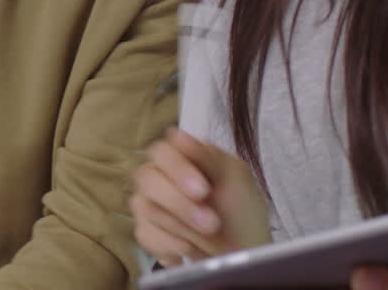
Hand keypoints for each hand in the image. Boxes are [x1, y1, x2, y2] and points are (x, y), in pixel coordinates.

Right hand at [130, 127, 271, 266]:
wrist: (243, 252)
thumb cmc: (242, 211)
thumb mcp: (236, 178)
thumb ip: (208, 156)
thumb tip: (179, 135)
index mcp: (182, 156)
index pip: (162, 151)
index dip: (178, 169)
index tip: (202, 191)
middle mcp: (159, 176)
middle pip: (147, 178)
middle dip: (179, 204)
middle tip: (210, 223)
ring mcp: (149, 203)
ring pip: (144, 207)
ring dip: (181, 227)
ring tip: (208, 238)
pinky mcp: (146, 231)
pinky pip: (146, 235)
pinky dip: (171, 245)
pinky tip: (190, 249)